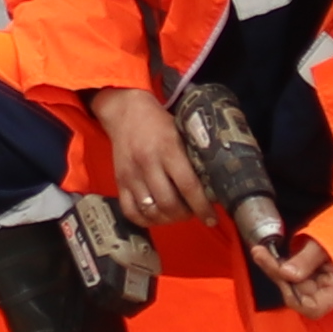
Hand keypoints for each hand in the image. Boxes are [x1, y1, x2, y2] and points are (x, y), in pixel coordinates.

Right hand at [88, 86, 206, 227]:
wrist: (125, 111)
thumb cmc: (159, 121)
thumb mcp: (181, 132)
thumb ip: (193, 156)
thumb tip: (213, 182)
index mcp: (168, 149)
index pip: (188, 186)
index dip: (202, 206)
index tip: (212, 219)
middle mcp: (148, 164)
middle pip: (168, 203)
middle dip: (185, 215)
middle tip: (193, 213)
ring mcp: (131, 174)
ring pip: (150, 210)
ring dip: (167, 219)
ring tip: (177, 215)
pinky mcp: (119, 181)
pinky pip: (130, 210)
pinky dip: (144, 220)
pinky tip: (156, 216)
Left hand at [259, 231, 332, 321]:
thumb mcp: (327, 242)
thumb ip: (308, 259)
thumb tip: (287, 274)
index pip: (313, 308)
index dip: (295, 298)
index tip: (283, 276)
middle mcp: (325, 292)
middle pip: (295, 294)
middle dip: (277, 276)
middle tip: (260, 254)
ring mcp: (315, 284)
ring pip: (289, 284)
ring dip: (273, 269)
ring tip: (259, 252)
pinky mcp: (307, 274)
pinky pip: (288, 274)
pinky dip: (276, 264)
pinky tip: (264, 253)